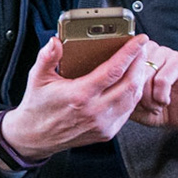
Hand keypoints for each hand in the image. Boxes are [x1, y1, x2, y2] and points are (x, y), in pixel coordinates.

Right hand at [0, 34, 153, 162]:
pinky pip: (128, 111)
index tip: (140, 41)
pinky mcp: (107, 132)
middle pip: (130, 83)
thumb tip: (55, 41)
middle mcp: (95, 111)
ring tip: (138, 63)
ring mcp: (103, 124)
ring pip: (133, 98)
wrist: (36, 137)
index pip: (113, 70)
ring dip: (139, 79)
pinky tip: (131, 84)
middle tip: (142, 48)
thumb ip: (47, 57)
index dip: (130, 53)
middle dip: (140, 63)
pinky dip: (133, 95)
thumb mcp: (37, 78)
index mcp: (79, 95)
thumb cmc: (38, 106)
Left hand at [126, 39, 177, 153]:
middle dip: (136, 94)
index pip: (119, 61)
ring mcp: (167, 52)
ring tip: (155, 105)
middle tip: (146, 106)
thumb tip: (96, 85)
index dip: (120, 83)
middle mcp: (151, 49)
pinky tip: (166, 101)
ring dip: (148, 97)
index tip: (125, 99)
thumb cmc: (155, 108)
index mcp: (136, 54)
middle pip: (131, 70)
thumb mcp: (129, 102)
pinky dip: (161, 96)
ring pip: (145, 74)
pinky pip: (162, 80)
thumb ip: (116, 90)